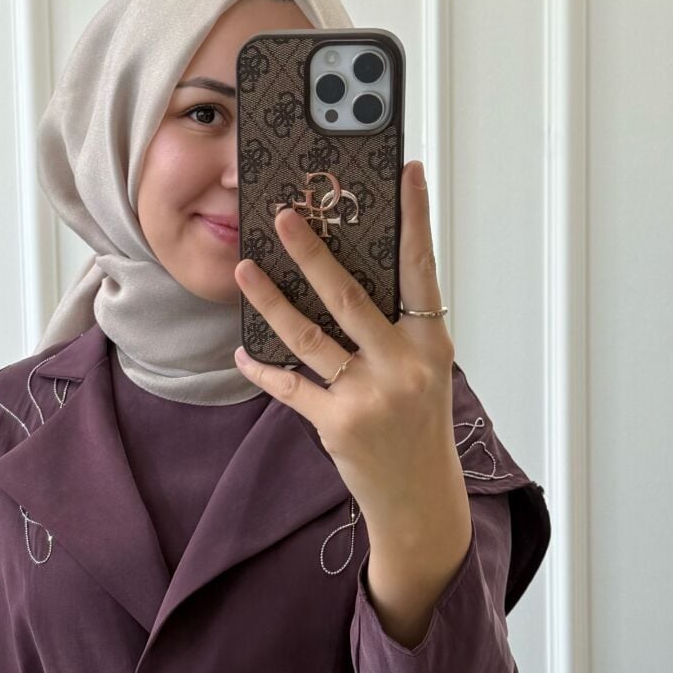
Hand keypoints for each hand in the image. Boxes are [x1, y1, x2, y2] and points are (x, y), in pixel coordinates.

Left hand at [231, 159, 464, 541]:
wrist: (419, 499)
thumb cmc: (419, 426)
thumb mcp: (423, 372)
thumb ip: (395, 330)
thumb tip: (345, 277)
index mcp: (430, 344)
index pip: (422, 269)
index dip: (415, 219)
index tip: (407, 173)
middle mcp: (403, 367)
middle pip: (351, 297)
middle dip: (313, 253)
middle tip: (285, 217)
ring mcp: (369, 397)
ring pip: (310, 337)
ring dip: (272, 301)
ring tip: (245, 270)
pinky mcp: (338, 424)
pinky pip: (290, 386)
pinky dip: (263, 368)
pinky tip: (242, 351)